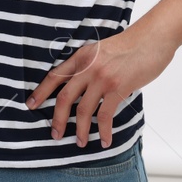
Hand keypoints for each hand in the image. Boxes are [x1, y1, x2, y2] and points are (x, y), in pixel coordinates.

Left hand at [26, 25, 178, 147]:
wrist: (151, 38)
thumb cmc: (130, 45)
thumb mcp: (102, 51)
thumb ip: (90, 67)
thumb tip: (84, 89)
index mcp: (82, 57)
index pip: (55, 76)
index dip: (41, 92)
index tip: (30, 106)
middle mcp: (88, 67)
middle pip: (65, 98)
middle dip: (58, 119)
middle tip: (55, 134)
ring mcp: (102, 78)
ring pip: (84, 110)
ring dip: (81, 130)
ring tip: (80, 142)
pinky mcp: (118, 88)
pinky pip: (106, 115)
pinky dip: (104, 131)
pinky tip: (105, 140)